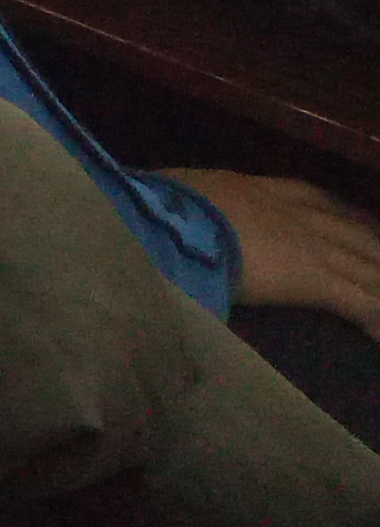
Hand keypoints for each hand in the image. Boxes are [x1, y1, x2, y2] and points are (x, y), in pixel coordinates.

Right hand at [172, 172, 379, 334]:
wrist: (172, 222)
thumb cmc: (167, 206)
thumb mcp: (189, 191)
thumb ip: (208, 203)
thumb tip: (196, 211)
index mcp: (267, 189)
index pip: (321, 200)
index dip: (345, 217)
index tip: (361, 228)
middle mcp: (300, 212)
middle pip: (358, 233)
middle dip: (375, 251)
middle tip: (378, 268)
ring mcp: (312, 244)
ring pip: (368, 267)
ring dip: (378, 283)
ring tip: (379, 300)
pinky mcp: (314, 279)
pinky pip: (360, 302)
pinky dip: (372, 320)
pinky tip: (376, 336)